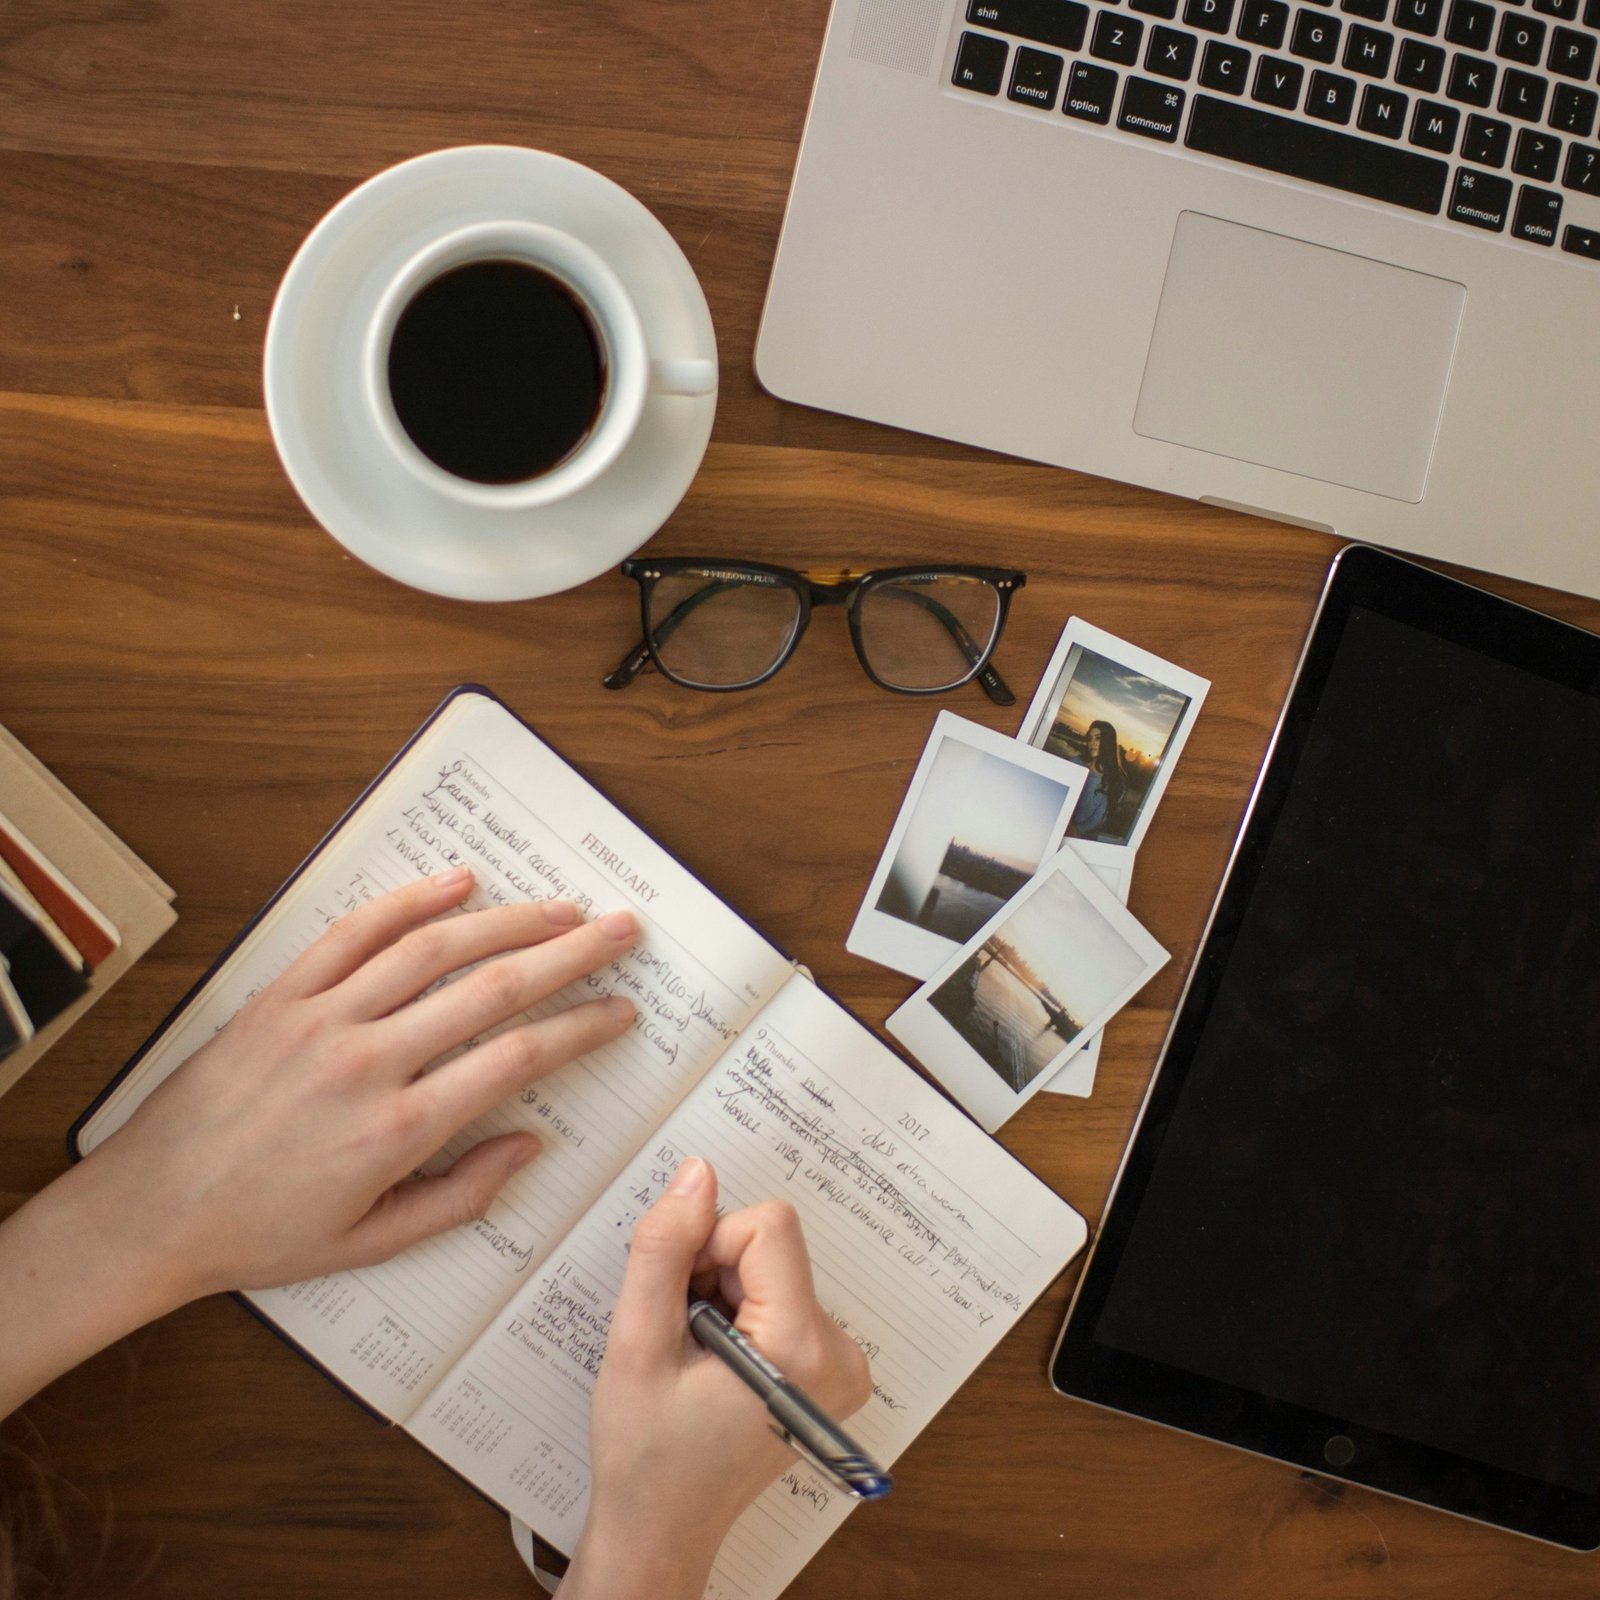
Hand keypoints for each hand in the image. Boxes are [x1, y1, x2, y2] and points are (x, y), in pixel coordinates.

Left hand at [0, 867, 636, 1417]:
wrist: (148, 1212)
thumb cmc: (262, 1234)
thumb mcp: (372, 1242)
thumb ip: (461, 1194)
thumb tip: (530, 1144)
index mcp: (396, 1130)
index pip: (516, 1059)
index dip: (579, 1028)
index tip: (619, 1011)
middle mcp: (366, 1062)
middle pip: (491, 988)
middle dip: (569, 954)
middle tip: (620, 930)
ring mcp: (320, 1019)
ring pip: (432, 949)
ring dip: (507, 920)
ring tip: (560, 907)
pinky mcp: (281, 995)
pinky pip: (353, 933)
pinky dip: (409, 900)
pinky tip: (457, 882)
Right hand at [564, 1158, 871, 1599]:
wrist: (663, 1527)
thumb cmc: (646, 1452)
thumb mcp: (637, 1343)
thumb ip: (664, 1249)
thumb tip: (697, 1174)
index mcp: (803, 1348)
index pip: (768, 1226)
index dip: (708, 1247)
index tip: (680, 1301)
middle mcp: (841, 1353)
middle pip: (771, 1244)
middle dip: (713, 1272)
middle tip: (682, 1336)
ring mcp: (841, 1363)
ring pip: (772, 1264)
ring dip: (722, 1292)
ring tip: (695, 1356)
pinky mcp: (828, 1365)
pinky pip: (781, 1292)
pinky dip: (739, 1310)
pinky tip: (714, 1361)